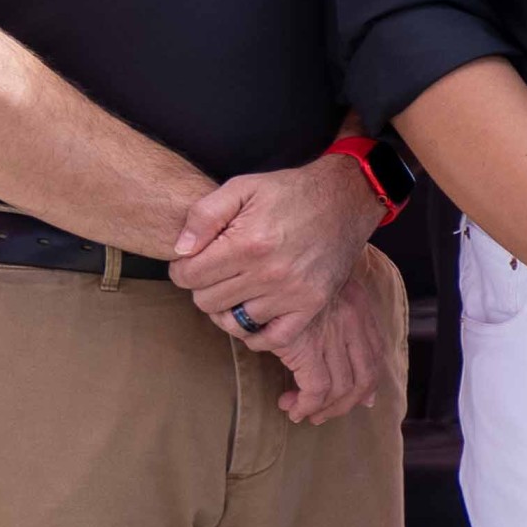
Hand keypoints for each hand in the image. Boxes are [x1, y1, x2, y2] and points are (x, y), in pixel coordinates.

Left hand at [172, 155, 380, 344]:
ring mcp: (293, 293)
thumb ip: (204, 215)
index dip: (182, 267)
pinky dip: (258, 333)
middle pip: (207, 302)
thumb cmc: (290, 192)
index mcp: (248, 243)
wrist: (345, 199)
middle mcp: (270, 273)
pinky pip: (273, 339)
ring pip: (235, 322)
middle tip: (216, 271)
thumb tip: (181, 251)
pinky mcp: (311, 305)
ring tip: (235, 288)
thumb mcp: (242, 187)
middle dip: (203, 286)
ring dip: (228, 307)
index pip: (189, 276)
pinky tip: (254, 314)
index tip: (192, 260)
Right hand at [264, 277, 400, 427]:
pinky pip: (315, 389)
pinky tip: (291, 406)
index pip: (374, 356)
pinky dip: (305, 404)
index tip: (358, 401)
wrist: (270, 255)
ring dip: (320, 408)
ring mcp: (331, 335)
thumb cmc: (289, 271)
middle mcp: (352, 323)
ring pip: (340, 388)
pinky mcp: (306, 346)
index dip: (367, 384)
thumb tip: (337, 342)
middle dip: (343, 404)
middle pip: (363, 378)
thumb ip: (332, 314)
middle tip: (321, 414)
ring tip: (298, 410)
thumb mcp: (321, 286)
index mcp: (359, 309)